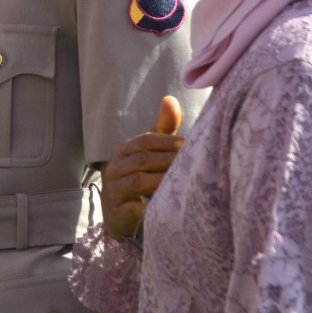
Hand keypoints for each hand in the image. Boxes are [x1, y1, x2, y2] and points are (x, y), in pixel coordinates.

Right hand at [101, 95, 183, 240]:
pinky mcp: (119, 211)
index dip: (169, 142)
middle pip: (144, 160)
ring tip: (187, 183)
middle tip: (196, 165)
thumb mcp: (149, 153)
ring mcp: (114, 189)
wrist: (120, 214)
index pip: (146, 140)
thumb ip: (163, 129)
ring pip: (140, 181)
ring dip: (164, 181)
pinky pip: (136, 209)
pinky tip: (170, 208)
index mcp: (123, 150)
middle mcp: (115, 167)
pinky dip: (152, 208)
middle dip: (171, 162)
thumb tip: (170, 98)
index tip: (191, 146)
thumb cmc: (140, 177)